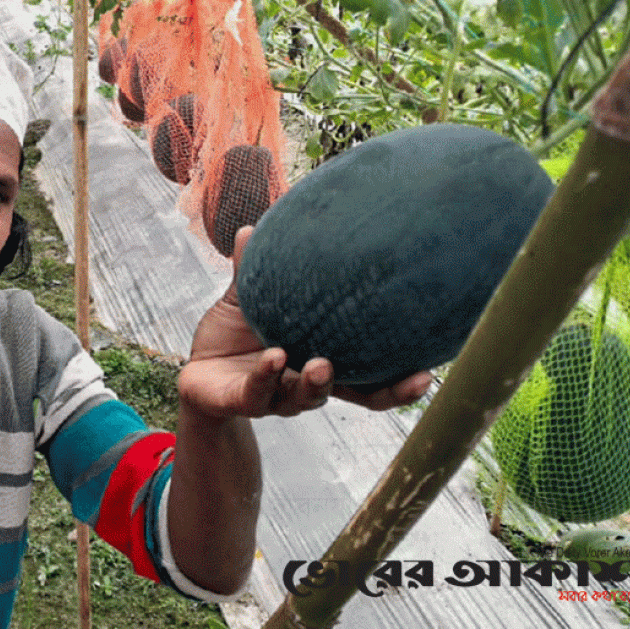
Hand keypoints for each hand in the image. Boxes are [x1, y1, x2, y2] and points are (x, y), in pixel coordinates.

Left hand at [180, 227, 430, 420]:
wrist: (196, 373)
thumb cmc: (233, 337)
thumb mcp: (246, 300)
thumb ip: (252, 271)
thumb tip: (252, 226)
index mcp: (321, 359)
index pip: (371, 375)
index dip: (401, 379)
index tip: (433, 370)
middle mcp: (305, 382)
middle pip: (355, 394)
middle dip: (385, 391)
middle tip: (413, 378)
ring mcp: (277, 396)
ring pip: (305, 398)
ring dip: (317, 383)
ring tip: (321, 364)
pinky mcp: (243, 401)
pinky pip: (259, 392)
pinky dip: (267, 376)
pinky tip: (273, 357)